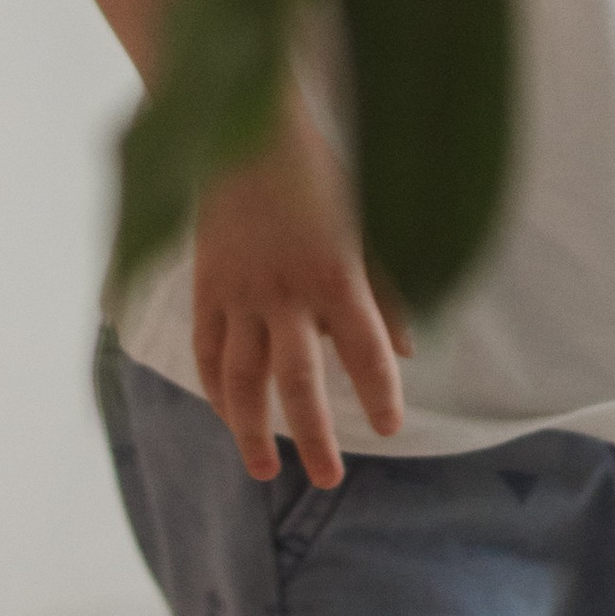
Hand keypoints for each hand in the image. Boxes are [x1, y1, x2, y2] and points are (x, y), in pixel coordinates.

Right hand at [192, 98, 411, 488]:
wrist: (246, 135)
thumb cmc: (319, 177)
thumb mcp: (367, 225)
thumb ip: (389, 290)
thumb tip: (409, 351)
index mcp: (334, 273)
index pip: (364, 350)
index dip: (379, 393)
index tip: (391, 429)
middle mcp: (284, 293)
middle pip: (298, 382)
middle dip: (314, 437)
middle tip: (329, 480)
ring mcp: (238, 295)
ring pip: (241, 380)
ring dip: (251, 430)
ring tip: (264, 470)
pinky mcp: (205, 290)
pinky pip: (206, 354)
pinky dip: (216, 392)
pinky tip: (229, 419)